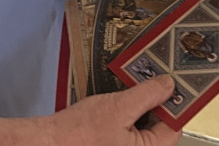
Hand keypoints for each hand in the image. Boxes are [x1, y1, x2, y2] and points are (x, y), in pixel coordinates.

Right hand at [43, 76, 180, 145]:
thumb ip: (148, 95)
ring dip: (137, 107)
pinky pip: (126, 130)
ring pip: (140, 127)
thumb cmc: (78, 134)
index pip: (172, 128)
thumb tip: (168, 86)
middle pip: (157, 127)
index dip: (172, 104)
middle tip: (148, 80)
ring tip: (129, 89)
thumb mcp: (119, 107)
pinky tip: (116, 102)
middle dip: (152, 103)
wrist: (46, 143)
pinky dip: (124, 115)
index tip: (170, 84)